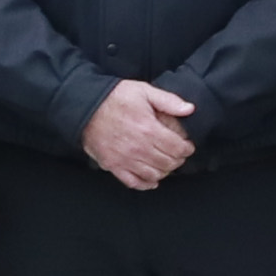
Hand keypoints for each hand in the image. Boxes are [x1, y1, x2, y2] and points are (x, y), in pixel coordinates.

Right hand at [81, 81, 200, 189]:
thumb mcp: (143, 91)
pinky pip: (133, 182)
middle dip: (178, 160)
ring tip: (165, 164)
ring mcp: (125, 159)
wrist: (85, 106)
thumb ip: (168, 100)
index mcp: (149, 129)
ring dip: (164, 171)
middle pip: (168, 163)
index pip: (177, 148)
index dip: (186, 149)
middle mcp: (139, 148)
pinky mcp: (113, 165)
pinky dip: (145, 184)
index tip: (187, 146)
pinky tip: (152, 180)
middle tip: (178, 155)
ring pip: (154, 175)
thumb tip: (189, 109)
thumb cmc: (114, 97)